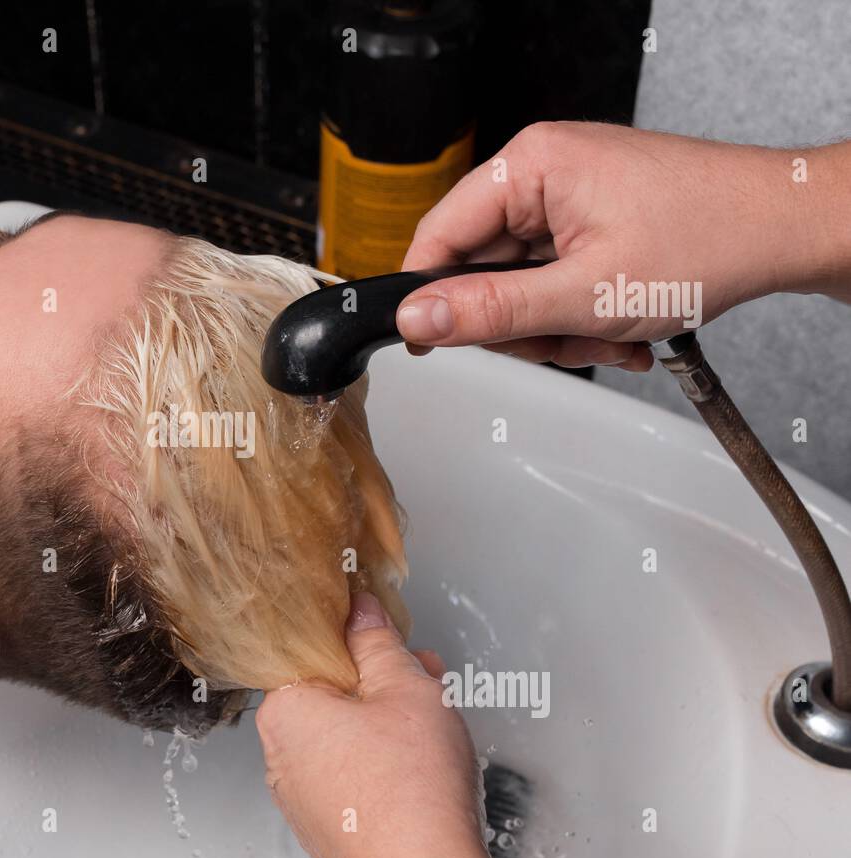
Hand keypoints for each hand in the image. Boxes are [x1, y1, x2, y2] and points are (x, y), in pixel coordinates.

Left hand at [256, 592, 489, 857]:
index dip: (354, 638)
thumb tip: (362, 611)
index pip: (309, 652)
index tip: (380, 631)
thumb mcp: (405, 687)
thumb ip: (378, 641)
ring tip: (429, 718)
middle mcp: (280, 754)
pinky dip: (380, 759)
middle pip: (330, 693)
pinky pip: (350, 772)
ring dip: (385, 718)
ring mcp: (301, 792)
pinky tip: (416, 759)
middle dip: (378, 680)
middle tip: (419, 675)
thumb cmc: (410, 794)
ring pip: (343, 733)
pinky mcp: (326, 821)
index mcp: (285, 711)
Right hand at [397, 122, 850, 368]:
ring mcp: (569, 197)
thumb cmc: (710, 237)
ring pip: (521, 285)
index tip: (430, 342)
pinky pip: (554, 279)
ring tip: (608, 334)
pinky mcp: (590, 219)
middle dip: (521, 322)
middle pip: (481, 269)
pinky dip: (580, 313)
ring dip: (558, 326)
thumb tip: (418, 316)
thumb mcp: (584, 293)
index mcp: (531, 166)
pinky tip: (619, 327)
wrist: (788, 229)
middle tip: (564, 339)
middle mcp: (544, 172)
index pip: (439, 235)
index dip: (430, 297)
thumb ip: (491, 310)